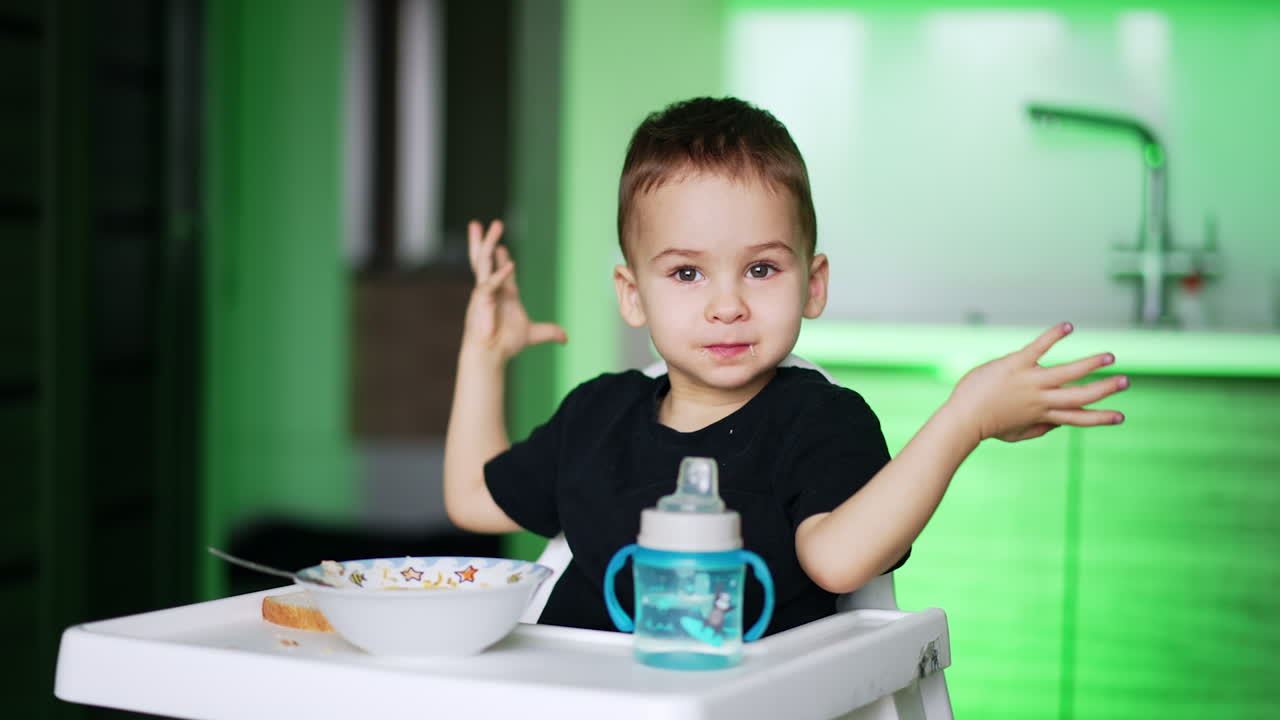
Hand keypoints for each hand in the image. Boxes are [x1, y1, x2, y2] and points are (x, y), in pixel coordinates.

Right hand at [462, 220, 566, 361]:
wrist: (490, 356)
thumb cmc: (504, 344)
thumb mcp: (533, 334)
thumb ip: (549, 332)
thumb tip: (566, 338)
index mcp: (503, 294)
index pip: (502, 271)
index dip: (502, 258)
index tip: (503, 246)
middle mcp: (491, 290)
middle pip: (486, 260)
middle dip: (489, 241)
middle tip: (494, 223)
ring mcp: (483, 292)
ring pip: (482, 261)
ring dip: (487, 243)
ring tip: (491, 225)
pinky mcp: (480, 300)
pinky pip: (489, 283)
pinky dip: (500, 275)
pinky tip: (510, 265)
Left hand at [946, 322, 1127, 442]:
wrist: (963, 418)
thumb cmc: (987, 425)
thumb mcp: (1016, 434)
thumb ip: (1040, 429)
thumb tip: (1058, 424)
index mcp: (1042, 415)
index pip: (1078, 417)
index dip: (1101, 418)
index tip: (1122, 416)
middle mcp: (1040, 399)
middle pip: (1079, 396)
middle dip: (1105, 389)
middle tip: (1125, 381)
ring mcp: (1029, 382)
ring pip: (1067, 373)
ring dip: (1090, 364)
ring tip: (1110, 356)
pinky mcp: (1015, 365)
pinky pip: (1038, 348)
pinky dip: (1054, 336)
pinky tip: (1069, 326)